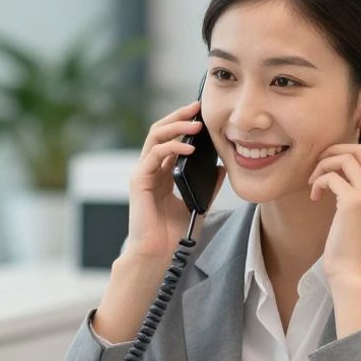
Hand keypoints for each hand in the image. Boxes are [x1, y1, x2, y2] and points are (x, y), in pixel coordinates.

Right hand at [123, 101, 223, 262]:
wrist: (159, 254)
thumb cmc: (174, 234)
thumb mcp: (198, 204)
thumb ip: (207, 185)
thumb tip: (221, 166)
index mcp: (162, 173)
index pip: (170, 138)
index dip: (184, 123)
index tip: (202, 113)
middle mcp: (151, 169)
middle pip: (160, 131)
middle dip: (179, 116)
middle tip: (197, 106)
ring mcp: (143, 173)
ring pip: (155, 137)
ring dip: (176, 126)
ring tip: (195, 124)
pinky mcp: (139, 181)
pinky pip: (154, 155)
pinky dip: (172, 147)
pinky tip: (189, 148)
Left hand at [309, 119, 360, 288]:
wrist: (351, 271)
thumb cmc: (349, 246)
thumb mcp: (359, 216)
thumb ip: (358, 194)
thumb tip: (342, 174)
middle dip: (334, 150)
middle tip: (318, 165)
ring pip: (345, 158)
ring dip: (323, 165)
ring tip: (313, 183)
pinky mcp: (354, 202)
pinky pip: (332, 176)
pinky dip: (319, 181)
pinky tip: (315, 196)